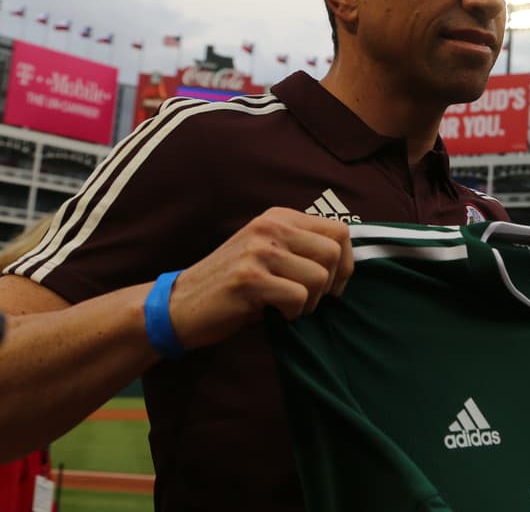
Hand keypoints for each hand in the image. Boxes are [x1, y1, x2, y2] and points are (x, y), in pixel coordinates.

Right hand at [166, 208, 354, 350]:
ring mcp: (258, 250)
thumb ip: (302, 249)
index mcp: (278, 217)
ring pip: (319, 276)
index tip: (332, 284)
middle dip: (331, 284)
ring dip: (311, 301)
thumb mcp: (269, 254)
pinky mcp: (249, 278)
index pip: (339, 230)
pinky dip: (295, 313)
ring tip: (289, 306)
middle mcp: (270, 227)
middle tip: (310, 300)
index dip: (345, 262)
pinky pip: (298, 296)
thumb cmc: (233, 286)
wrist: (179, 306)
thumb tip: (349, 261)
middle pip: (334, 252)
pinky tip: (276, 314)